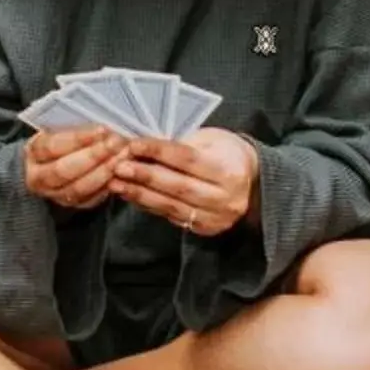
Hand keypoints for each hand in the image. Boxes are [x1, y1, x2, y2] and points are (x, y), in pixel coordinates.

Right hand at [22, 125, 124, 210]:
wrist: (51, 163)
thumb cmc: (59, 140)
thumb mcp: (58, 129)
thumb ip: (74, 128)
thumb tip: (101, 126)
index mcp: (33, 153)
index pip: (53, 146)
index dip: (79, 139)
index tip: (102, 129)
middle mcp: (39, 178)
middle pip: (65, 170)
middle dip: (94, 156)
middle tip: (116, 143)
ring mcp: (56, 195)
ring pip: (80, 187)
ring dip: (105, 171)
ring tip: (123, 155)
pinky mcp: (74, 205)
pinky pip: (92, 199)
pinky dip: (108, 184)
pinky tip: (121, 171)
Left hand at [112, 127, 258, 237]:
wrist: (254, 183)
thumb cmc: (226, 153)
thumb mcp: (212, 140)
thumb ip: (182, 144)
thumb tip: (142, 145)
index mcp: (229, 170)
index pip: (188, 159)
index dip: (159, 151)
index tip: (133, 144)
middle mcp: (225, 198)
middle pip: (179, 186)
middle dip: (145, 176)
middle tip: (118, 167)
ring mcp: (216, 218)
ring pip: (172, 206)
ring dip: (140, 194)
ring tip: (116, 183)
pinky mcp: (205, 229)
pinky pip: (172, 217)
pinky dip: (148, 206)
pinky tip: (130, 195)